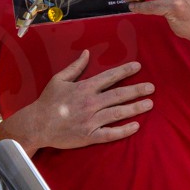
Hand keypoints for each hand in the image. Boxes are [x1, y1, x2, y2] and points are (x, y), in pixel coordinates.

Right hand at [2, 50, 152, 154]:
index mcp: (84, 88)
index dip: (125, 71)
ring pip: (118, 113)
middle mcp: (91, 103)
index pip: (109, 77)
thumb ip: (75, 67)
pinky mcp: (89, 135)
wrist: (37, 124)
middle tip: (152, 88)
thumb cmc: (47, 102)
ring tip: (149, 104)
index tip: (138, 67)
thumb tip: (86, 53)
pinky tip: (136, 126)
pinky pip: (110, 133)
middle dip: (137, 90)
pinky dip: (124, 130)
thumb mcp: (59, 79)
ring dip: (135, 108)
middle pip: (119, 94)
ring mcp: (91, 120)